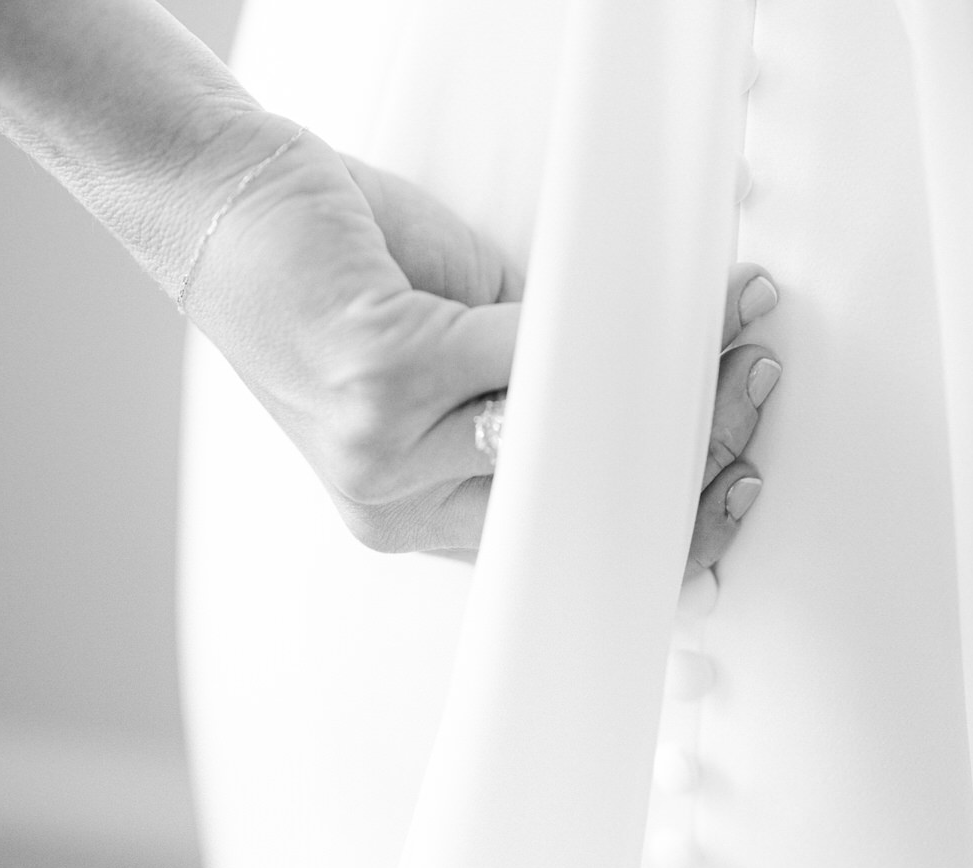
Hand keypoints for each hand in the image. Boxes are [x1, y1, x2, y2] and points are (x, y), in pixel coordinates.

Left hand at [185, 115, 780, 573]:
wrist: (221, 209)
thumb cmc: (331, 282)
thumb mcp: (444, 360)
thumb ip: (531, 394)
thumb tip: (652, 385)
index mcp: (419, 512)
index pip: (563, 553)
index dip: (667, 526)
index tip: (737, 478)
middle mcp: (399, 505)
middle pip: (586, 506)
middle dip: (696, 444)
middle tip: (751, 377)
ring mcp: (389, 451)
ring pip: (573, 435)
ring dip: (670, 380)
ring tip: (725, 327)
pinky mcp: (386, 377)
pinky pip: (534, 355)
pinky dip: (607, 322)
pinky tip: (654, 295)